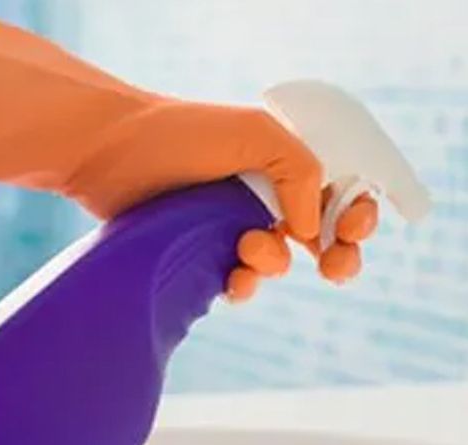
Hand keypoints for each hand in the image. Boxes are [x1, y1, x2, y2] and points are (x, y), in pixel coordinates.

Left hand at [62, 100, 379, 301]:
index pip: (340, 193)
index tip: (354, 226)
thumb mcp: (255, 134)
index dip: (358, 214)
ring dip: (274, 263)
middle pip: (322, 238)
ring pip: (279, 264)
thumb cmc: (181, 134)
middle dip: (339, 257)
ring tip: (246, 246)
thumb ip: (301, 172)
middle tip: (334, 267)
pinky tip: (233, 280)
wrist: (110, 154)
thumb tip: (314, 231)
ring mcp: (235, 228)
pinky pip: (240, 285)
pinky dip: (245, 287)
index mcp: (285, 162)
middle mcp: (265, 195)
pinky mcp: (205, 256)